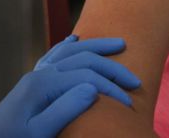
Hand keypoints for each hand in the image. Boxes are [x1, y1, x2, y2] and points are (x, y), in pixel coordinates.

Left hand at [0, 35, 140, 137]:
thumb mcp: (39, 133)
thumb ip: (65, 110)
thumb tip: (92, 88)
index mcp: (43, 85)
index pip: (87, 77)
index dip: (111, 89)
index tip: (129, 106)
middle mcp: (39, 74)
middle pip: (83, 59)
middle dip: (112, 67)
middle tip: (136, 81)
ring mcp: (35, 76)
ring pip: (70, 51)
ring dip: (96, 47)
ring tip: (119, 44)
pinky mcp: (32, 82)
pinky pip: (53, 56)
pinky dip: (68, 46)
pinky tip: (76, 40)